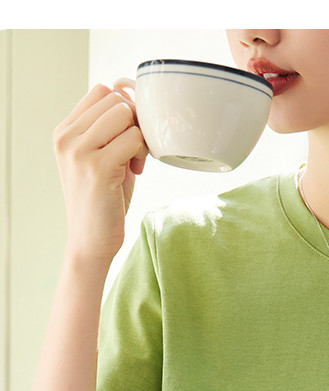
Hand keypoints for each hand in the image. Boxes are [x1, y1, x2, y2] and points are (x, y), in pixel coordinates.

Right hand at [53, 84, 148, 265]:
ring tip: (133, 163)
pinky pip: (134, 139)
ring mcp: (80, 151)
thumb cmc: (101, 201)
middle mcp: (67, 137)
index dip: (123, 109)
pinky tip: (136, 172)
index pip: (101, 91)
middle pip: (114, 99)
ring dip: (139, 137)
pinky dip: (142, 153)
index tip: (125, 138)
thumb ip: (111, 130)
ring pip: (125, 115)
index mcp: (65, 131)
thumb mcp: (100, 158)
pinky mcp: (98, 167)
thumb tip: (131, 95)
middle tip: (133, 153)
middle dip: (133, 122)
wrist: (90, 241)